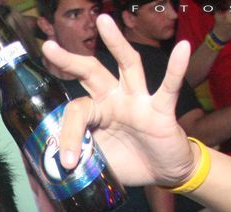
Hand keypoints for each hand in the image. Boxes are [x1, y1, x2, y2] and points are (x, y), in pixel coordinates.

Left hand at [42, 14, 196, 188]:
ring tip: (103, 21)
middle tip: (48, 48)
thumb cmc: (130, 161)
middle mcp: (115, 99)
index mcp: (97, 112)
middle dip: (70, 61)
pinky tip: (182, 49)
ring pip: (127, 65)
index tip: (67, 161)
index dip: (69, 135)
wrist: (165, 171)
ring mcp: (138, 101)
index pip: (76, 111)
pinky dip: (176, 68)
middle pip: (91, 72)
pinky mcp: (161, 110)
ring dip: (115, 43)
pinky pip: (168, 87)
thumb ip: (84, 157)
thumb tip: (61, 163)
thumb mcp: (101, 162)